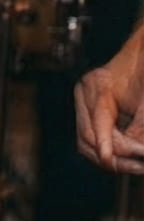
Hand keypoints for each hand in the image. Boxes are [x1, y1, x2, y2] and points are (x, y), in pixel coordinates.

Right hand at [77, 22, 143, 172]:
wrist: (140, 53)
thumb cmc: (143, 70)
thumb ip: (140, 128)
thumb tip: (137, 153)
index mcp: (98, 85)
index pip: (98, 122)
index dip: (105, 145)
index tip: (110, 161)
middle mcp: (85, 93)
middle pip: (86, 136)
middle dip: (112, 156)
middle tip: (138, 167)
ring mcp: (83, 100)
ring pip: (85, 140)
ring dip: (109, 157)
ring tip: (135, 166)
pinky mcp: (88, 108)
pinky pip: (91, 136)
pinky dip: (108, 148)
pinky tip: (126, 157)